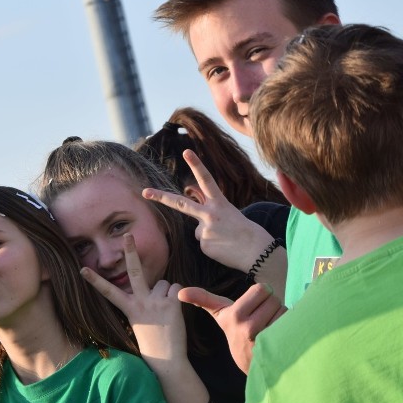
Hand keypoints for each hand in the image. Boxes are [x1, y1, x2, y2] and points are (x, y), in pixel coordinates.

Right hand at [80, 233, 185, 367]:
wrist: (166, 360)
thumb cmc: (151, 339)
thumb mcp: (138, 320)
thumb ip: (142, 300)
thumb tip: (155, 282)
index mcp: (129, 308)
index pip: (108, 292)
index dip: (94, 280)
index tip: (82, 269)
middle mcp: (141, 302)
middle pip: (134, 271)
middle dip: (130, 251)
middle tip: (128, 235)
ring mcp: (156, 302)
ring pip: (163, 283)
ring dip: (165, 293)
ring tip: (164, 311)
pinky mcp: (172, 303)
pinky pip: (176, 287)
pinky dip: (177, 296)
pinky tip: (174, 310)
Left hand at [142, 149, 273, 271]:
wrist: (257, 251)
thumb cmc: (245, 232)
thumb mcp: (229, 216)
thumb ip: (209, 217)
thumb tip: (197, 230)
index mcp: (219, 203)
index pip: (206, 180)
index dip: (197, 165)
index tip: (187, 151)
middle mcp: (210, 213)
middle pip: (181, 204)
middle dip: (161, 197)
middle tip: (145, 192)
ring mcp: (205, 229)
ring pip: (198, 232)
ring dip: (210, 237)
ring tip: (226, 240)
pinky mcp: (204, 244)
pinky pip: (203, 244)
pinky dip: (213, 247)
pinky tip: (224, 248)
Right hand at [178, 283, 285, 373]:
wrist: (248, 364)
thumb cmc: (234, 332)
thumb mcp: (219, 315)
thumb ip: (203, 299)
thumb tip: (180, 292)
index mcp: (233, 315)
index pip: (261, 289)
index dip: (261, 294)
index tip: (254, 305)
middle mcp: (247, 326)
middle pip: (273, 298)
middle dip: (270, 304)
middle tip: (262, 317)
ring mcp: (262, 337)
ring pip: (283, 310)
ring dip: (280, 316)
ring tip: (269, 326)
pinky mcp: (276, 344)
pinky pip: (290, 323)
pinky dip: (288, 326)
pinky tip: (278, 335)